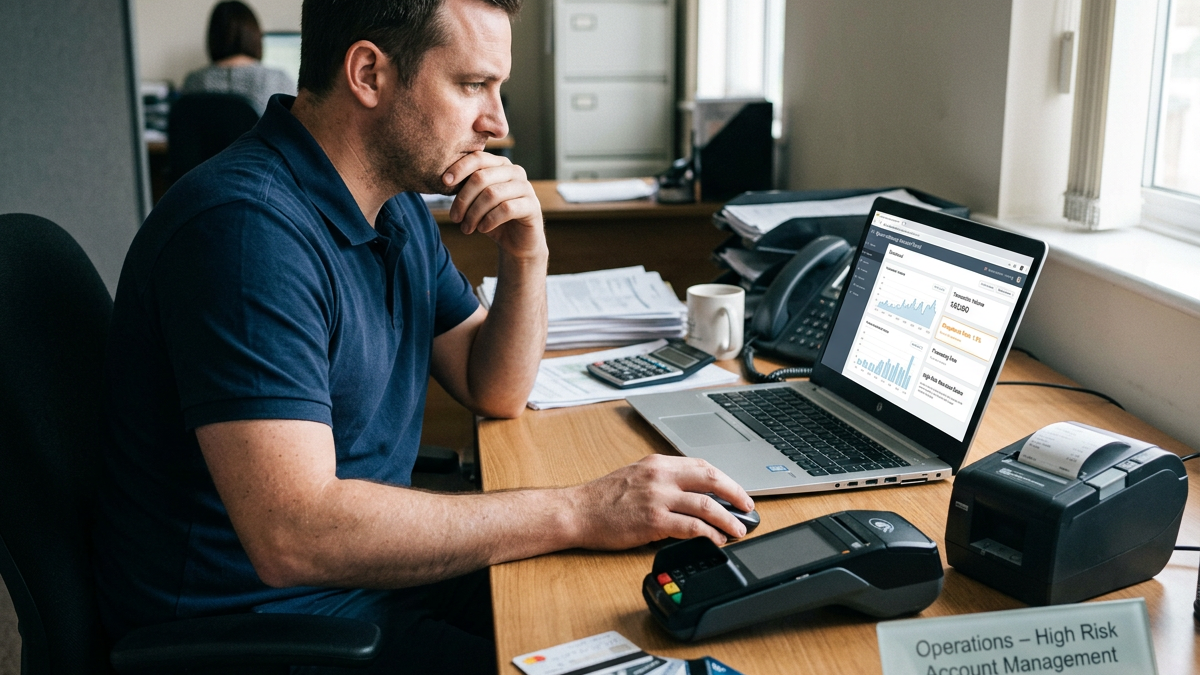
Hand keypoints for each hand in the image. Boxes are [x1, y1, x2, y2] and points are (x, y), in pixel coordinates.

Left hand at [444, 152, 545, 259]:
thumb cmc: (493, 218)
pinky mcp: (532, 206)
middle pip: (481, 177)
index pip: (478, 158)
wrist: (517, 242)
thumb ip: (466, 187)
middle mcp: (515, 172)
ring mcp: (526, 188)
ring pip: (492, 194)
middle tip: (454, 218)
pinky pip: (505, 209)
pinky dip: (489, 220)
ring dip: (474, 214)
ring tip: (466, 228)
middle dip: (463, 199)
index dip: (460, 168)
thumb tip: (444, 179)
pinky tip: (482, 229)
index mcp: (501, 165)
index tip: (444, 182)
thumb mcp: (477, 200)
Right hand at [567, 454, 754, 549]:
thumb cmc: (603, 498)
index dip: (726, 479)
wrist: (577, 511)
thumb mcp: (637, 476)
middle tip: (748, 508)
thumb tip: (693, 494)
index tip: (737, 491)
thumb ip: (664, 480)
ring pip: (706, 505)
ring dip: (728, 519)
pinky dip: (709, 534)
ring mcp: (657, 498)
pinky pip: (691, 528)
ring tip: (738, 530)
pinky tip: (716, 540)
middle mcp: (660, 477)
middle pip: (711, 480)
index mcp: (658, 463)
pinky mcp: (653, 521)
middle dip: (736, 494)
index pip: (702, 466)